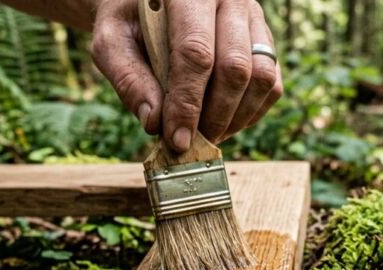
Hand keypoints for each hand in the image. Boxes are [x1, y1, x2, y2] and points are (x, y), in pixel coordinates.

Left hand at [90, 0, 282, 151]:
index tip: (177, 139)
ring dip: (235, 118)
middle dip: (214, 116)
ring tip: (207, 135)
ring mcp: (253, 18)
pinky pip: (272, 84)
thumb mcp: (111, 42)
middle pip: (235, 67)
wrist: (154, 4)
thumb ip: (127, 78)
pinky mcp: (265, 40)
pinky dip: (250, 113)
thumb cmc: (131, 23)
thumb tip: (154, 122)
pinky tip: (224, 123)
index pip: (196, 52)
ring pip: (261, 78)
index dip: (188, 102)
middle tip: (191, 143)